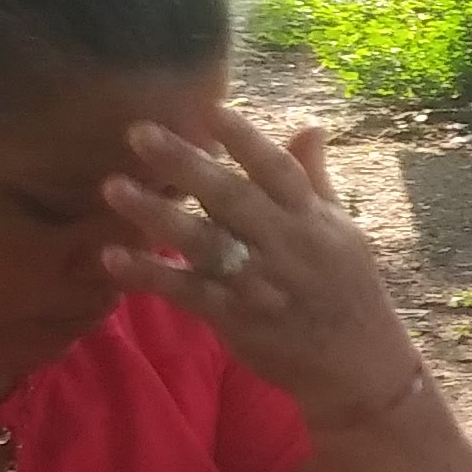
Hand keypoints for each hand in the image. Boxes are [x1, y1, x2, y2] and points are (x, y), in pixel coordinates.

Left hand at [103, 113, 428, 427]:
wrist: (360, 363)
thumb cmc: (348, 289)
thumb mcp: (341, 230)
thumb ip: (315, 178)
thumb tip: (311, 126)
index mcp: (312, 219)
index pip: (277, 170)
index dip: (245, 138)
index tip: (209, 108)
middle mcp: (287, 244)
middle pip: (232, 197)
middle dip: (186, 164)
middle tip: (139, 131)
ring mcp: (260, 282)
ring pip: (205, 243)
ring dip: (157, 215)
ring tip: (113, 187)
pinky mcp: (236, 317)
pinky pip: (187, 292)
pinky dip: (150, 275)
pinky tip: (112, 257)